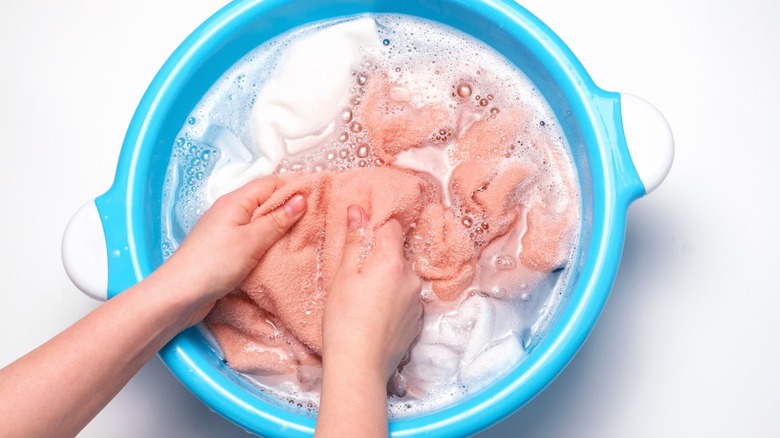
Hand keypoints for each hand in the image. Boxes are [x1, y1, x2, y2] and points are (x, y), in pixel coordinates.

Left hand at [153, 176, 305, 325]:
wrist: (178, 296)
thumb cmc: (212, 264)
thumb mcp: (251, 240)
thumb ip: (277, 220)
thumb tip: (301, 198)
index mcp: (235, 201)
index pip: (271, 183)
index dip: (295, 188)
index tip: (320, 198)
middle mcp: (231, 212)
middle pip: (267, 201)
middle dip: (291, 209)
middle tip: (317, 220)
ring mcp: (228, 232)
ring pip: (261, 222)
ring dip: (280, 228)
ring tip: (304, 237)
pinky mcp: (226, 250)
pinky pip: (254, 239)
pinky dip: (268, 244)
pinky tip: (281, 254)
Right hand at [322, 205, 422, 381]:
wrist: (359, 367)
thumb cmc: (344, 321)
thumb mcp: (343, 276)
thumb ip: (355, 241)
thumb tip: (359, 211)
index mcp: (393, 262)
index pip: (392, 226)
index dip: (376, 226)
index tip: (361, 235)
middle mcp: (412, 278)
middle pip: (397, 253)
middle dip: (379, 257)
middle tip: (356, 275)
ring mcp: (418, 300)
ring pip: (402, 277)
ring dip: (387, 279)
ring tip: (364, 298)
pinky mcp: (417, 320)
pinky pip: (406, 298)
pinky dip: (393, 299)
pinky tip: (375, 314)